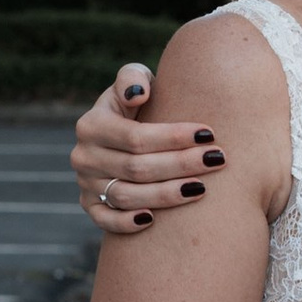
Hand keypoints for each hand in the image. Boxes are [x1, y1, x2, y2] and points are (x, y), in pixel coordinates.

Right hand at [73, 72, 226, 234]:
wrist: (124, 131)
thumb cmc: (140, 102)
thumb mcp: (134, 81)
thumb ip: (133, 78)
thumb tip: (140, 94)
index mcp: (91, 124)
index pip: (136, 137)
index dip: (173, 137)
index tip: (209, 134)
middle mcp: (84, 156)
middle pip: (137, 168)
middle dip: (181, 165)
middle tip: (218, 160)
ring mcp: (85, 183)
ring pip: (126, 196)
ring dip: (166, 195)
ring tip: (202, 188)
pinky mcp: (90, 205)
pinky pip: (105, 221)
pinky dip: (126, 223)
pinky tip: (154, 221)